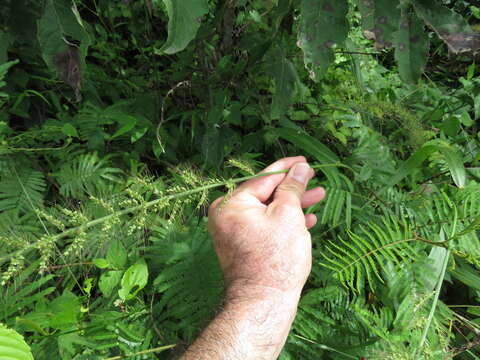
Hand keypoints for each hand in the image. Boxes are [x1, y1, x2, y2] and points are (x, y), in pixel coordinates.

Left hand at [208, 156, 324, 294]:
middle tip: (313, 179)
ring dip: (293, 205)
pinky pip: (264, 227)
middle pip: (266, 194)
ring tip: (318, 196)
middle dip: (293, 188)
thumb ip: (292, 188)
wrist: (264, 302)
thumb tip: (300, 168)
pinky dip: (284, 222)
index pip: (263, 178)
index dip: (286, 168)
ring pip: (268, 211)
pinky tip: (307, 220)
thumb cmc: (276, 258)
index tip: (304, 161)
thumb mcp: (288, 214)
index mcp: (232, 204)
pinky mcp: (243, 246)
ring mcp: (234, 232)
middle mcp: (227, 216)